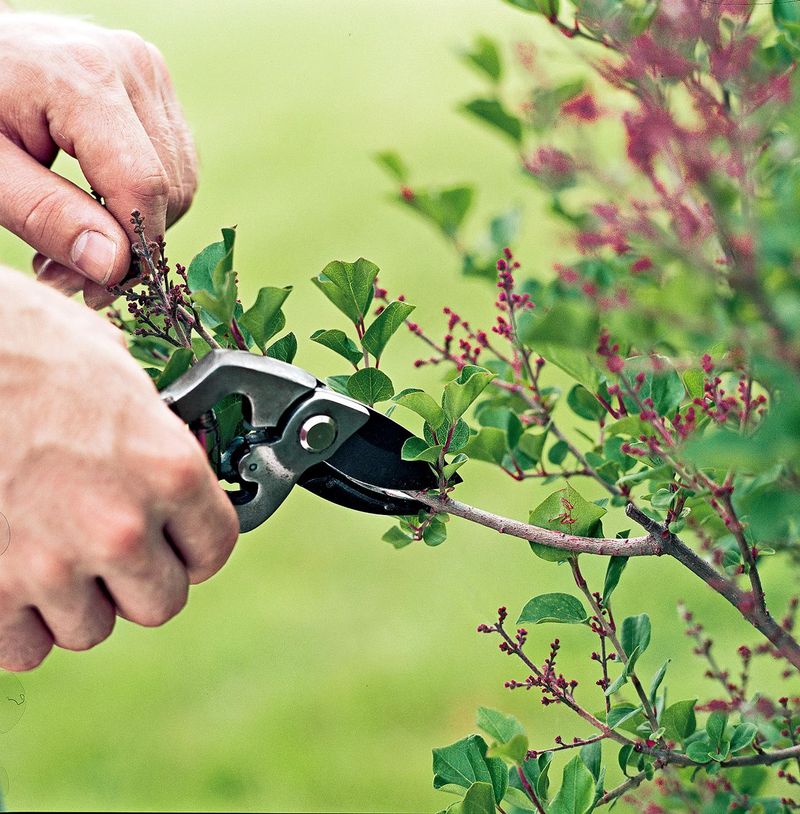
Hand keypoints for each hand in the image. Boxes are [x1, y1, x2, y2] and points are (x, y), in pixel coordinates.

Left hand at [0, 12, 197, 306]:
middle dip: (129, 244)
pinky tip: (97, 208)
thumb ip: (46, 216)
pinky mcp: (152, 82)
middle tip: (69, 274)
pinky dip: (143, 198)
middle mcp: (132, 66)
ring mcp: (147, 71)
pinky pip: (174, 162)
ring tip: (78, 244)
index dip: (131, 250)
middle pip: (167, 188)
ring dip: (139, 227)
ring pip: (179, 182)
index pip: (142, 186)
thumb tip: (115, 266)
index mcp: (87, 77)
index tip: (95, 291)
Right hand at [0, 267, 238, 669]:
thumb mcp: (113, 367)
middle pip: (161, 603)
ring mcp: (51, 566)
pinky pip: (25, 649)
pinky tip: (13, 578)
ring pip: (91, 628)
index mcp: (167, 468)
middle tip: (116, 551)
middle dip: (142, 581)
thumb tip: (161, 454)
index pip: (215, 547)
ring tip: (55, 554)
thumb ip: (149, 429)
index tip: (181, 542)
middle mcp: (120, 526)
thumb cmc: (22, 343)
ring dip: (79, 601)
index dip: (197, 546)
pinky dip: (20, 624)